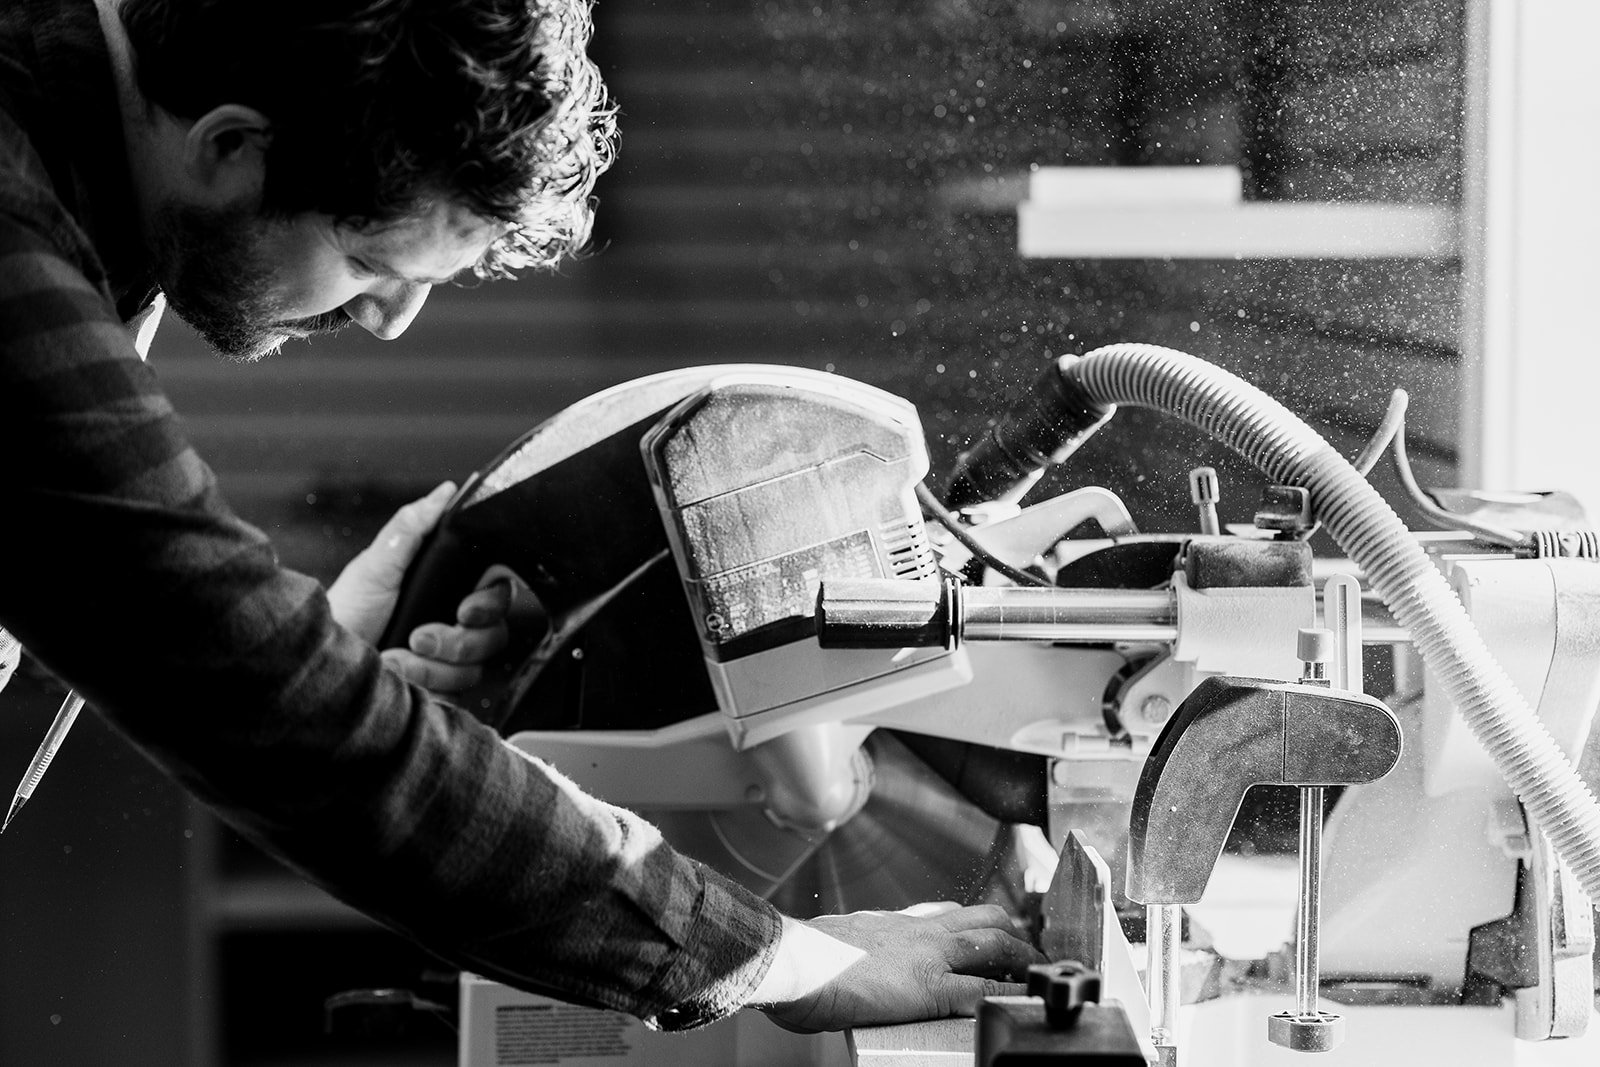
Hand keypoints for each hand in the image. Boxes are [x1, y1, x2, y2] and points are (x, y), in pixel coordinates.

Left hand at [327, 482, 511, 693]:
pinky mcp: (441, 693)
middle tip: (418, 636)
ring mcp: (448, 662)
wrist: (320, 667)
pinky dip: (426, 686)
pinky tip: (399, 676)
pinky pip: (459, 694)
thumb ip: (412, 527)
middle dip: (454, 640)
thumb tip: (445, 491)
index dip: (488, 603)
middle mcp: (453, 626)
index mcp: (444, 590)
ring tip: (396, 657)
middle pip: (493, 634)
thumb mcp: (375, 565)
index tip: (464, 610)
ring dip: (432, 665)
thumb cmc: (344, 613)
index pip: (496, 594)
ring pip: (476, 667)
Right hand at [751, 903, 1044, 1032]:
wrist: (795, 960)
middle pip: (980, 918)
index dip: (973, 921)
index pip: (945, 912)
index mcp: (893, 922)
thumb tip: (838, 947)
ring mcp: (928, 957)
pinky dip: (1007, 994)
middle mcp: (917, 931)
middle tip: (1028, 949)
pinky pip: (980, 990)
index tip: (988, 928)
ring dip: (1021, 956)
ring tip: (1038, 970)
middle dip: (1011, 932)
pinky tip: (1021, 1000)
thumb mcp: (833, 936)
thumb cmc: (800, 956)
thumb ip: (851, 941)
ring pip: (992, 944)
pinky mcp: (929, 988)